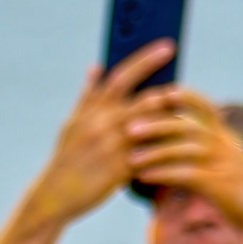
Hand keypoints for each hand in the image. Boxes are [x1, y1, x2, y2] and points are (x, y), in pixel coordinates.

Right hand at [20, 41, 176, 228]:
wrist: (53, 197)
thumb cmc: (66, 159)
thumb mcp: (72, 125)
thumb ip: (88, 96)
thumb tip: (96, 66)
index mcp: (91, 111)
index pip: (122, 76)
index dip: (146, 59)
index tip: (168, 46)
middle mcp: (102, 124)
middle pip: (146, 98)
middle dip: (170, 92)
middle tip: (185, 91)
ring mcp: (112, 147)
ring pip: (154, 124)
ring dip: (173, 118)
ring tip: (188, 117)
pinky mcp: (120, 169)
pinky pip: (152, 153)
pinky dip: (168, 147)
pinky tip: (182, 144)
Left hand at [127, 87, 242, 227]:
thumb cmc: (231, 182)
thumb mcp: (219, 157)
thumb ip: (198, 143)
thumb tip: (166, 131)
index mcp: (222, 134)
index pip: (206, 107)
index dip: (187, 97)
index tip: (162, 91)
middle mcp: (224, 143)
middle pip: (190, 127)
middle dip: (159, 126)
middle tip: (130, 129)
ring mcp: (223, 163)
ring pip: (187, 151)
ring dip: (156, 153)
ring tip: (131, 158)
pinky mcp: (220, 185)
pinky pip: (189, 175)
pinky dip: (165, 174)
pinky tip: (145, 177)